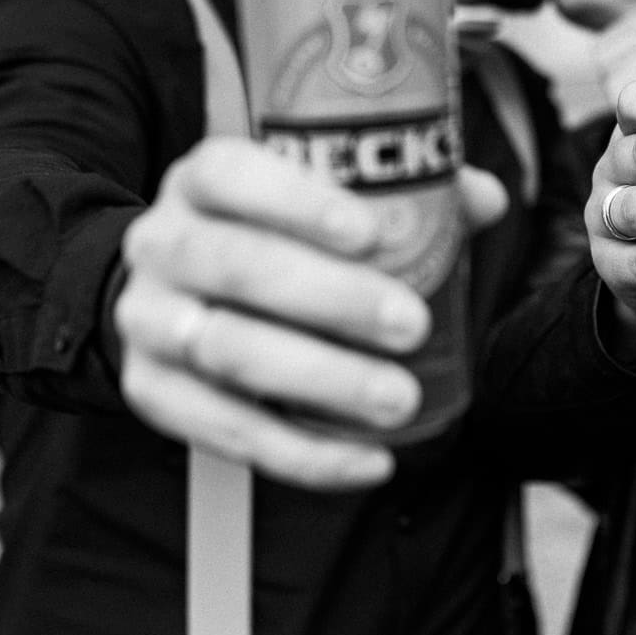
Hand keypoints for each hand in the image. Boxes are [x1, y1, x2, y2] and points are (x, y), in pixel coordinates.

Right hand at [113, 137, 507, 489]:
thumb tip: (484, 199)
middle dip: (330, 298)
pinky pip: (225, 431)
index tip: (370, 233)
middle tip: (412, 324)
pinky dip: (302, 453)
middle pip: (236, 266)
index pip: (233, 174)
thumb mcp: (316, 201)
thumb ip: (400, 195)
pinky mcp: (153, 393)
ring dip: (321, 380)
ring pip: (227, 351)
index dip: (297, 202)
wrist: (172, 296)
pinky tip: (370, 460)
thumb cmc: (270, 238)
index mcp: (204, 181)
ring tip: (398, 398)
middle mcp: (162, 243)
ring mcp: (151, 321)